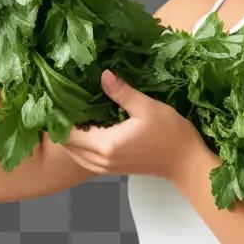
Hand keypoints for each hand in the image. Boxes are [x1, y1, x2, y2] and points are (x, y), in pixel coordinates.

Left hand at [60, 69, 204, 182]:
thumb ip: (122, 92)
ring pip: (74, 153)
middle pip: (67, 145)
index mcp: (106, 144)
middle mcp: (101, 159)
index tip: (58, 97)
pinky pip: (85, 158)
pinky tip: (86, 128)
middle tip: (62, 100)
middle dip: (61, 124)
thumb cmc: (170, 133)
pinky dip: (80, 145)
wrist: (185, 161)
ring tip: (71, 112)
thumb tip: (103, 74)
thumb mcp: (147, 107)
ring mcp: (105, 167)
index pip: (68, 133)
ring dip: (70, 136)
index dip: (59, 117)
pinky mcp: (111, 169)